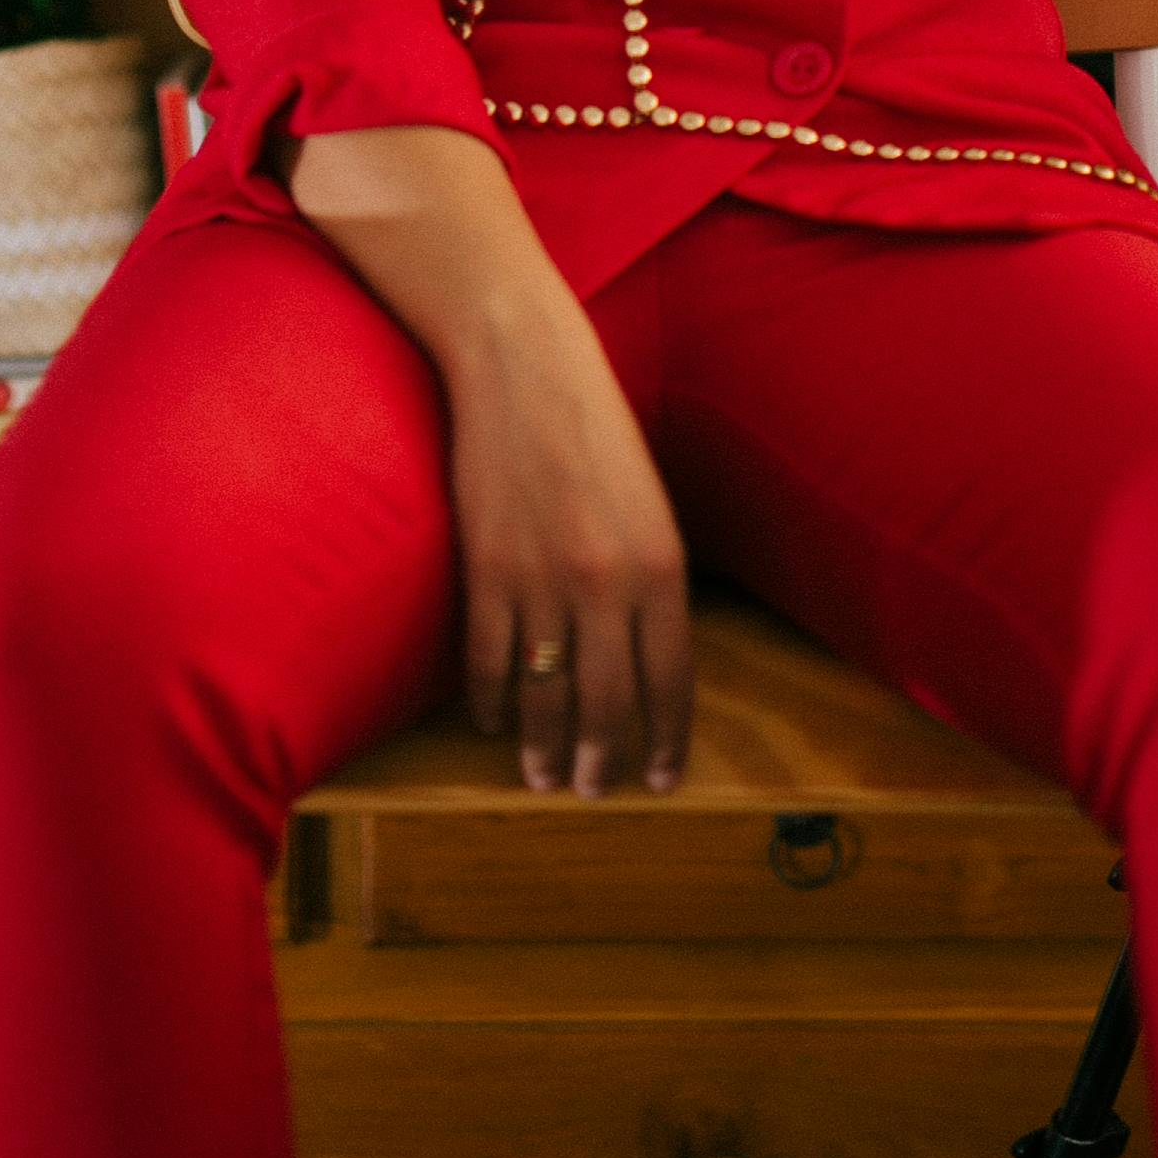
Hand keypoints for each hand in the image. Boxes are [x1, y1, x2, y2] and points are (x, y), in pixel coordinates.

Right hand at [444, 286, 694, 797]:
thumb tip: (646, 658)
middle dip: (603, 761)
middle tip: (594, 790)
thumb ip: (652, 581)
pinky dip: (489, 703)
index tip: (661, 780)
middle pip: (609, 704)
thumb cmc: (595, 428)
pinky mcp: (485, 571)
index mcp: (661, 564)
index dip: (667, 741)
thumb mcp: (648, 504)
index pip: (672, 681)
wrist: (525, 367)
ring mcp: (542, 581)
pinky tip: (492, 721)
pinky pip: (488, 663)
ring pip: (545, 697)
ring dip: (545, 748)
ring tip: (543, 776)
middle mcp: (607, 583)